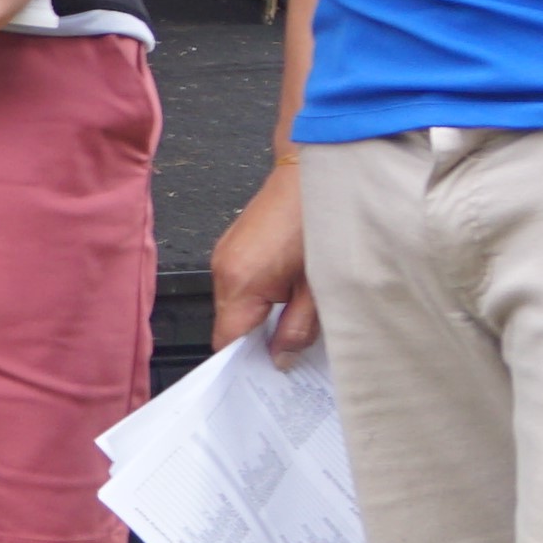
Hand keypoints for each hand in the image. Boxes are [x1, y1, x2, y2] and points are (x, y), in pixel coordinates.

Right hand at [211, 160, 314, 359]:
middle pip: (229, 324)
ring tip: (294, 309)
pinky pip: (237, 283)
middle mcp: (223, 270)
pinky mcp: (232, 245)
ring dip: (259, 313)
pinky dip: (257, 293)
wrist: (312, 172)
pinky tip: (286, 286)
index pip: (227, 340)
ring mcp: (223, 255)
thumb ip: (298, 329)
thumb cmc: (319, 222)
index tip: (269, 369)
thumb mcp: (319, 287)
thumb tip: (281, 356)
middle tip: (291, 342)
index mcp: (241, 283)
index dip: (246, 360)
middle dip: (257, 337)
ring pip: (234, 304)